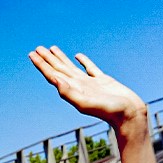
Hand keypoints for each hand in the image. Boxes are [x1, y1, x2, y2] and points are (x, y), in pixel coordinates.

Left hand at [28, 46, 147, 128]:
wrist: (129, 115)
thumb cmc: (109, 112)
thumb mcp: (86, 103)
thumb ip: (68, 93)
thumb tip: (54, 79)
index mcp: (73, 90)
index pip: (53, 75)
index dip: (42, 65)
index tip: (32, 54)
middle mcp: (79, 86)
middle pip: (59, 69)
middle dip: (47, 59)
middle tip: (37, 48)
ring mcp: (90, 83)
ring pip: (71, 67)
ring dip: (60, 58)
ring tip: (51, 48)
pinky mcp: (103, 80)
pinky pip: (89, 67)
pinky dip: (82, 61)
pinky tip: (77, 56)